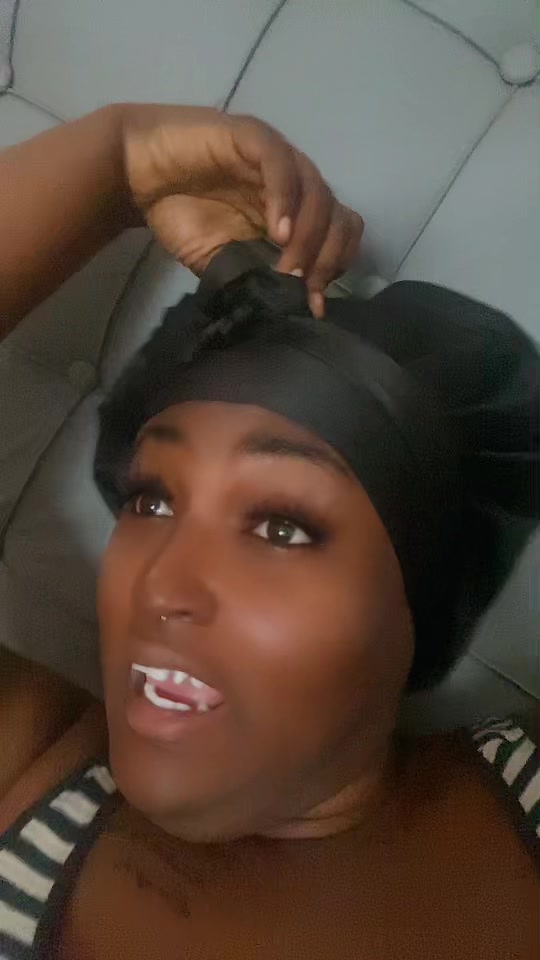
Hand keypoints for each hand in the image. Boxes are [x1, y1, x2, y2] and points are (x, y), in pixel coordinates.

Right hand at [121, 105, 362, 316]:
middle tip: (301, 286)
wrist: (136, 176)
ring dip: (308, 236)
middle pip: (338, 216)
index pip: (338, 233)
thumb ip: (257, 275)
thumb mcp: (223, 259)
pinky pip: (281, 164)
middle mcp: (293, 183)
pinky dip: (285, 199)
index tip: (314, 301)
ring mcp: (276, 157)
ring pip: (317, 192)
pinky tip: (277, 231)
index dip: (333, 267)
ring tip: (287, 266)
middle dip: (326, 258)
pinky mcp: (251, 136)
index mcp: (293, 210)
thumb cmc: (180, 213)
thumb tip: (289, 308)